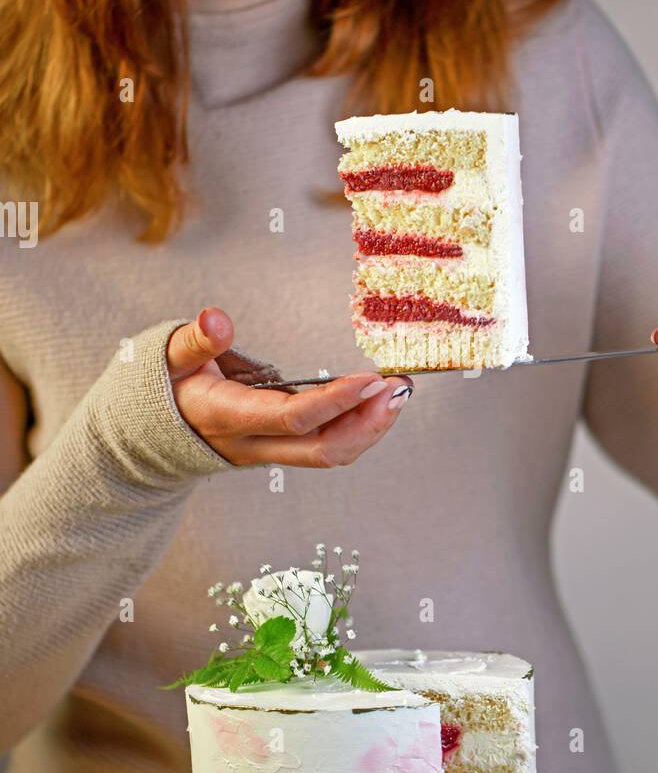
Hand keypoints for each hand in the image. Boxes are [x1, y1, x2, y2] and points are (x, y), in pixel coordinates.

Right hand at [166, 308, 412, 466]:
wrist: (145, 436)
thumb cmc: (161, 389)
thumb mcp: (168, 358)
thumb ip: (195, 340)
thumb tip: (216, 318)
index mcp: (229, 418)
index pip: (293, 417)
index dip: (335, 401)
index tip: (370, 378)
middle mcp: (254, 444)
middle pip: (322, 450)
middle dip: (368, 423)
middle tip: (399, 389)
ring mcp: (269, 452)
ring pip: (329, 454)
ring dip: (370, 428)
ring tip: (397, 393)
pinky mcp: (280, 449)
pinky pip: (325, 447)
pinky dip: (357, 427)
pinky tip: (376, 403)